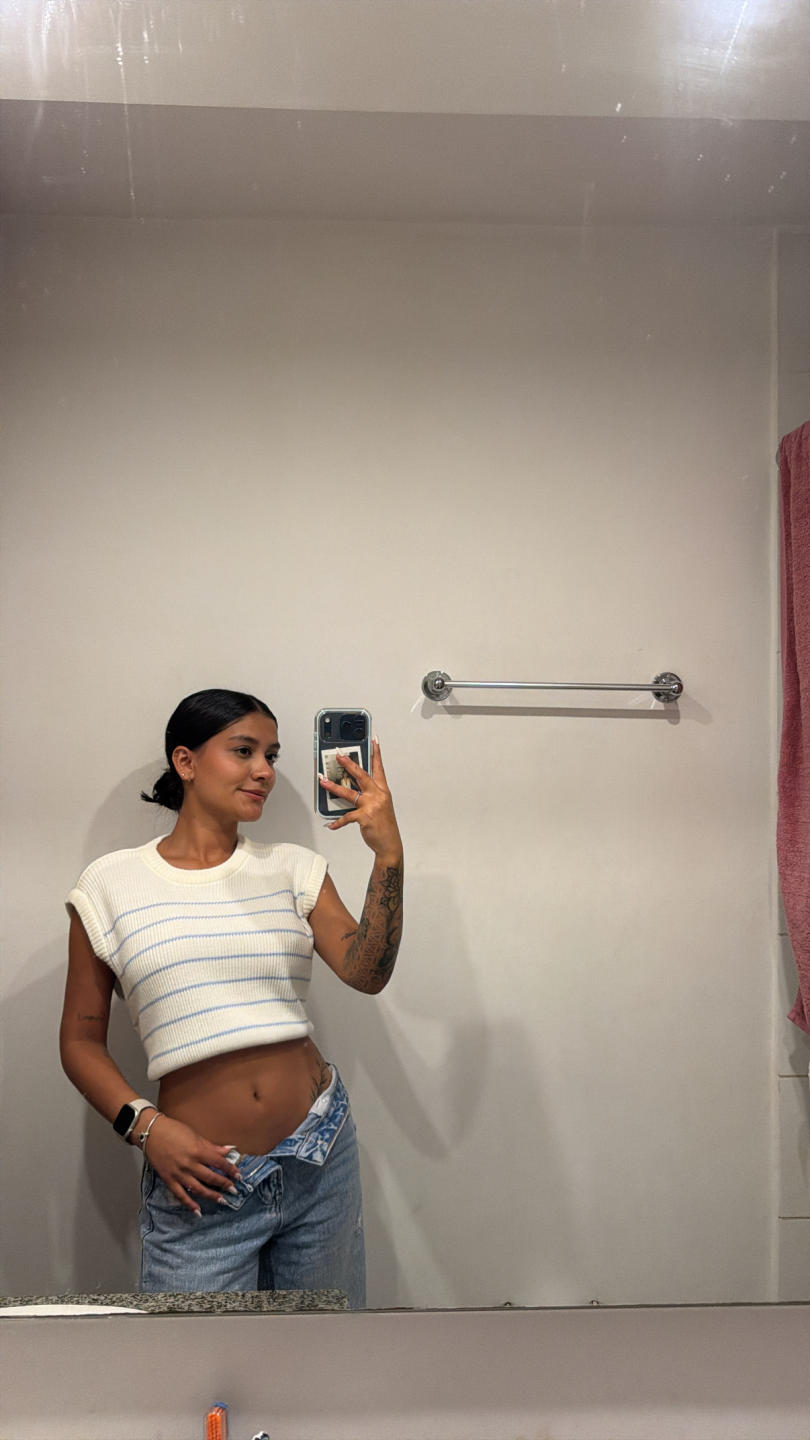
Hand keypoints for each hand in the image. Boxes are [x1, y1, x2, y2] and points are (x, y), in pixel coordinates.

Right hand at [136, 1114, 241, 1214]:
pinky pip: (181, 1195)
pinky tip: (198, 1211)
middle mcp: (189, 1164)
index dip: (230, 1170)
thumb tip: (229, 1150)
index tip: (238, 1175)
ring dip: (211, 1196)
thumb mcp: (196, 1135)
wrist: (151, 1132)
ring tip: (222, 1201)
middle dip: (224, 1184)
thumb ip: (212, 1146)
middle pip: (211, 1177)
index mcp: (198, 1151)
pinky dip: (189, 1204)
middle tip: (234, 1190)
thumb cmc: (174, 1130)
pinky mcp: (169, 1180)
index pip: (219, 1163)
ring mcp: (179, 1174)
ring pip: (198, 1188)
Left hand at [320, 737, 402, 865]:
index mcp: (382, 790)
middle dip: (349, 764)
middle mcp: (378, 795)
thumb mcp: (380, 805)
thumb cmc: (384, 824)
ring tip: (323, 781)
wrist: (390, 843)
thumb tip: (350, 787)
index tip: (374, 741)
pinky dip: (337, 822)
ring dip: (334, 787)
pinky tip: (330, 825)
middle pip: (362, 775)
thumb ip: (368, 795)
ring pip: (349, 793)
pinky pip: (346, 817)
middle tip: (339, 756)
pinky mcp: (365, 817)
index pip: (379, 768)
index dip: (376, 753)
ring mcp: (372, 806)